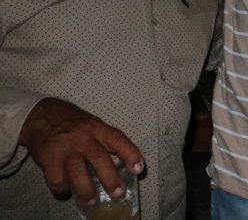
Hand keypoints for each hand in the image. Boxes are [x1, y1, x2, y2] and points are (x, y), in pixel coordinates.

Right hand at [18, 98, 143, 205]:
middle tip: (118, 192)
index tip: (139, 169)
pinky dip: (62, 189)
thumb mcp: (93, 124)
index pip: (118, 140)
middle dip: (110, 178)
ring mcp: (65, 149)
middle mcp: (82, 138)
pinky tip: (66, 190)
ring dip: (86, 190)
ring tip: (92, 200)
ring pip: (77, 173)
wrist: (40, 115)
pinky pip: (57, 179)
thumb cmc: (72, 122)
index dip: (130, 154)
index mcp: (97, 128)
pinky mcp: (48, 159)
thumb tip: (120, 162)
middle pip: (99, 159)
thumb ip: (105, 141)